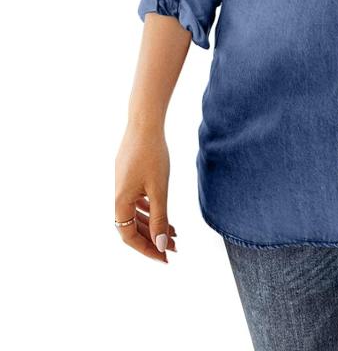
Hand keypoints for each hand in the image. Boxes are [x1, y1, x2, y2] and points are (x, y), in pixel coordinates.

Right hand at [114, 124, 176, 262]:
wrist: (144, 124)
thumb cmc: (152, 155)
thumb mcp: (159, 189)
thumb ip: (159, 218)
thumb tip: (162, 245)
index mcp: (121, 202)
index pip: (129, 237)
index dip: (147, 249)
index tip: (164, 258)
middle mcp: (118, 196)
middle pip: (132, 227)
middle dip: (153, 239)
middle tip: (174, 249)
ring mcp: (123, 185)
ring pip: (136, 214)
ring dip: (152, 225)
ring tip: (174, 233)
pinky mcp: (128, 176)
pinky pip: (137, 200)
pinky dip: (150, 210)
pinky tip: (162, 213)